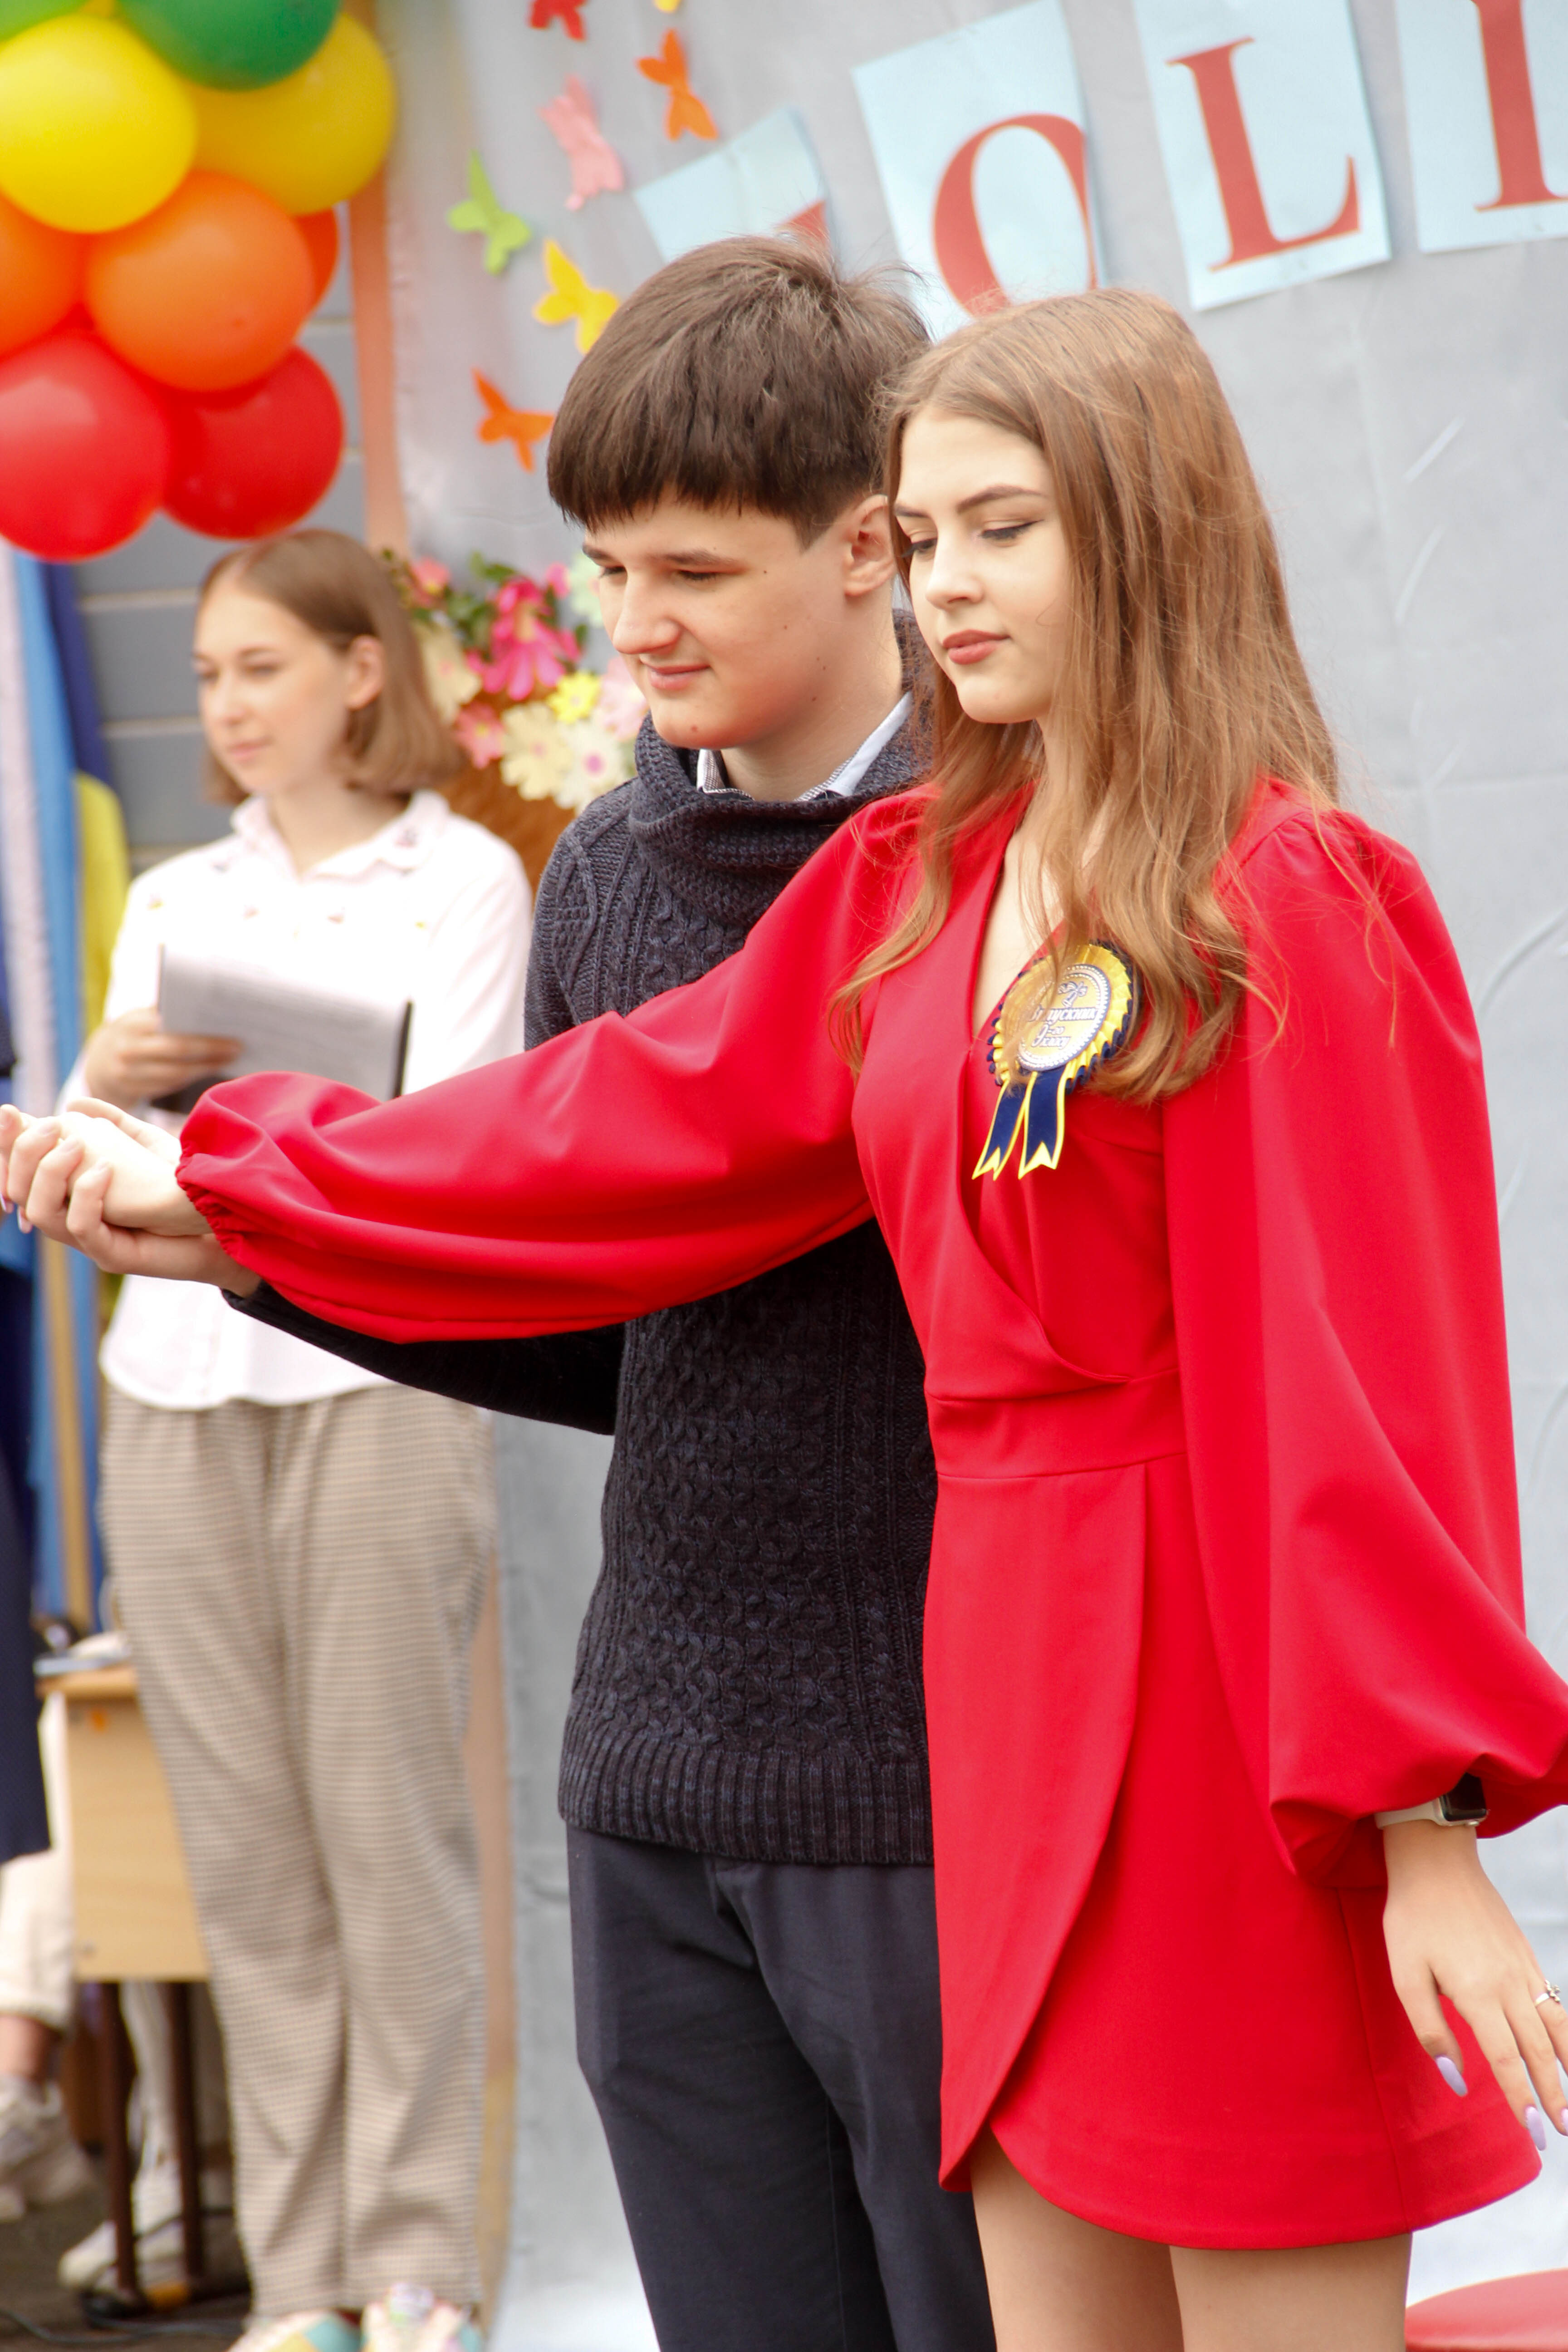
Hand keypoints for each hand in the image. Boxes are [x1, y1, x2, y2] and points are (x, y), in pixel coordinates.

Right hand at [1, 1102, 207, 1236]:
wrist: (222, 1223)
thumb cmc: (181, 1188)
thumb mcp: (144, 1147)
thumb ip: (112, 1124)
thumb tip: (74, 1103)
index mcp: (72, 1195)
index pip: (22, 1171)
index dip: (9, 1144)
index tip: (10, 1110)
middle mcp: (73, 1220)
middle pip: (19, 1191)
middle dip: (22, 1153)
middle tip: (48, 1123)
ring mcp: (91, 1241)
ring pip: (41, 1212)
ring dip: (51, 1172)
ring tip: (76, 1144)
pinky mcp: (113, 1255)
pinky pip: (81, 1227)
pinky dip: (86, 1195)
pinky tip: (105, 1170)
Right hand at [81, 1007, 239, 1110]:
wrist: (98, 1063)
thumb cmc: (131, 1033)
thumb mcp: (139, 1018)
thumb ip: (163, 1013)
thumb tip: (209, 1006)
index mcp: (132, 1024)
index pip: (172, 1030)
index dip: (204, 1034)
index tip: (232, 1030)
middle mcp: (128, 1049)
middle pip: (178, 1052)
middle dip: (212, 1050)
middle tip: (239, 1047)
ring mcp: (128, 1073)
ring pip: (176, 1072)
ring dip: (207, 1066)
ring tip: (231, 1059)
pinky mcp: (132, 1090)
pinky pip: (170, 1085)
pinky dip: (194, 1076)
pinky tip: (211, 1069)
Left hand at [1383, 1819, 1567, 2144]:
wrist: (1435, 1861)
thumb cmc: (1411, 1918)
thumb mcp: (1405, 1974)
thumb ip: (1430, 2028)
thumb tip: (1456, 2077)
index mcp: (1477, 1992)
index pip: (1506, 2059)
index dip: (1520, 2099)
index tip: (1535, 2134)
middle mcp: (1508, 1984)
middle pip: (1538, 2051)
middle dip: (1552, 2095)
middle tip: (1562, 2134)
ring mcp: (1522, 1968)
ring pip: (1555, 2028)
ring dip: (1566, 2069)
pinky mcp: (1525, 1954)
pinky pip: (1554, 2001)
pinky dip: (1566, 2033)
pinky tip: (1567, 2051)